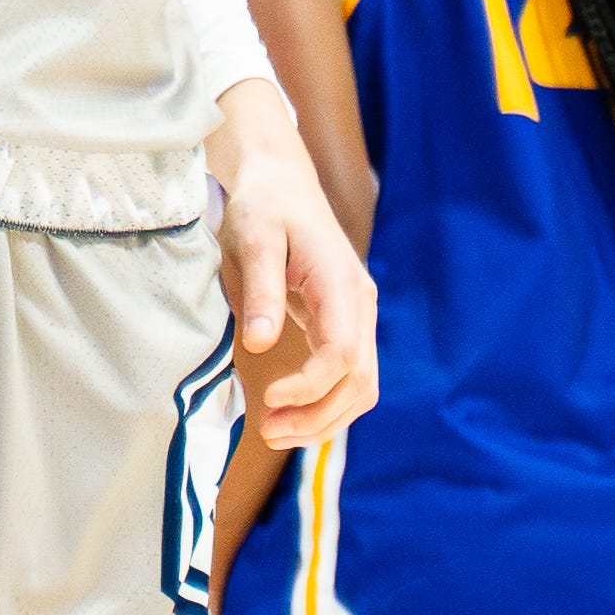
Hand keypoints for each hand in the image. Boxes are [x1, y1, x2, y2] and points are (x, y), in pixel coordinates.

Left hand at [220, 159, 379, 451]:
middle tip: (268, 431)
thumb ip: (260, 291)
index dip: (309, 386)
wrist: (282, 183)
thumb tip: (258, 344)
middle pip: (359, 380)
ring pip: (360, 386)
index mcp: (340, 283)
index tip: (268, 399)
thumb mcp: (254, 238)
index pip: (341, 353)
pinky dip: (327, 404)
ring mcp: (357, 316)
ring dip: (324, 418)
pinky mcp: (345, 324)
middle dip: (318, 416)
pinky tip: (292, 415)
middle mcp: (359, 305)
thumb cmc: (264, 205)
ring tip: (276, 432)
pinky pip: (349, 376)